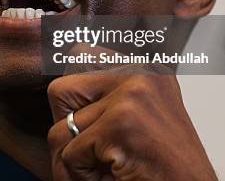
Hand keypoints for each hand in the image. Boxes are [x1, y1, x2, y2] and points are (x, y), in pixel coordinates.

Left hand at [47, 67, 216, 179]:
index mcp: (147, 70)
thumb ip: (106, 96)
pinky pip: (70, 154)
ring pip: (61, 129)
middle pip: (61, 90)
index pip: (79, 55)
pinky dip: (83, 176)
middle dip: (67, 127)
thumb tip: (57, 87)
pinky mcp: (121, 124)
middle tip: (96, 151)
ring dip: (76, 159)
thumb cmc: (167, 169)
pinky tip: (115, 177)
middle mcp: (141, 75)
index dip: (73, 98)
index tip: (87, 121)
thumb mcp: (139, 117)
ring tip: (110, 168)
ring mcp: (131, 98)